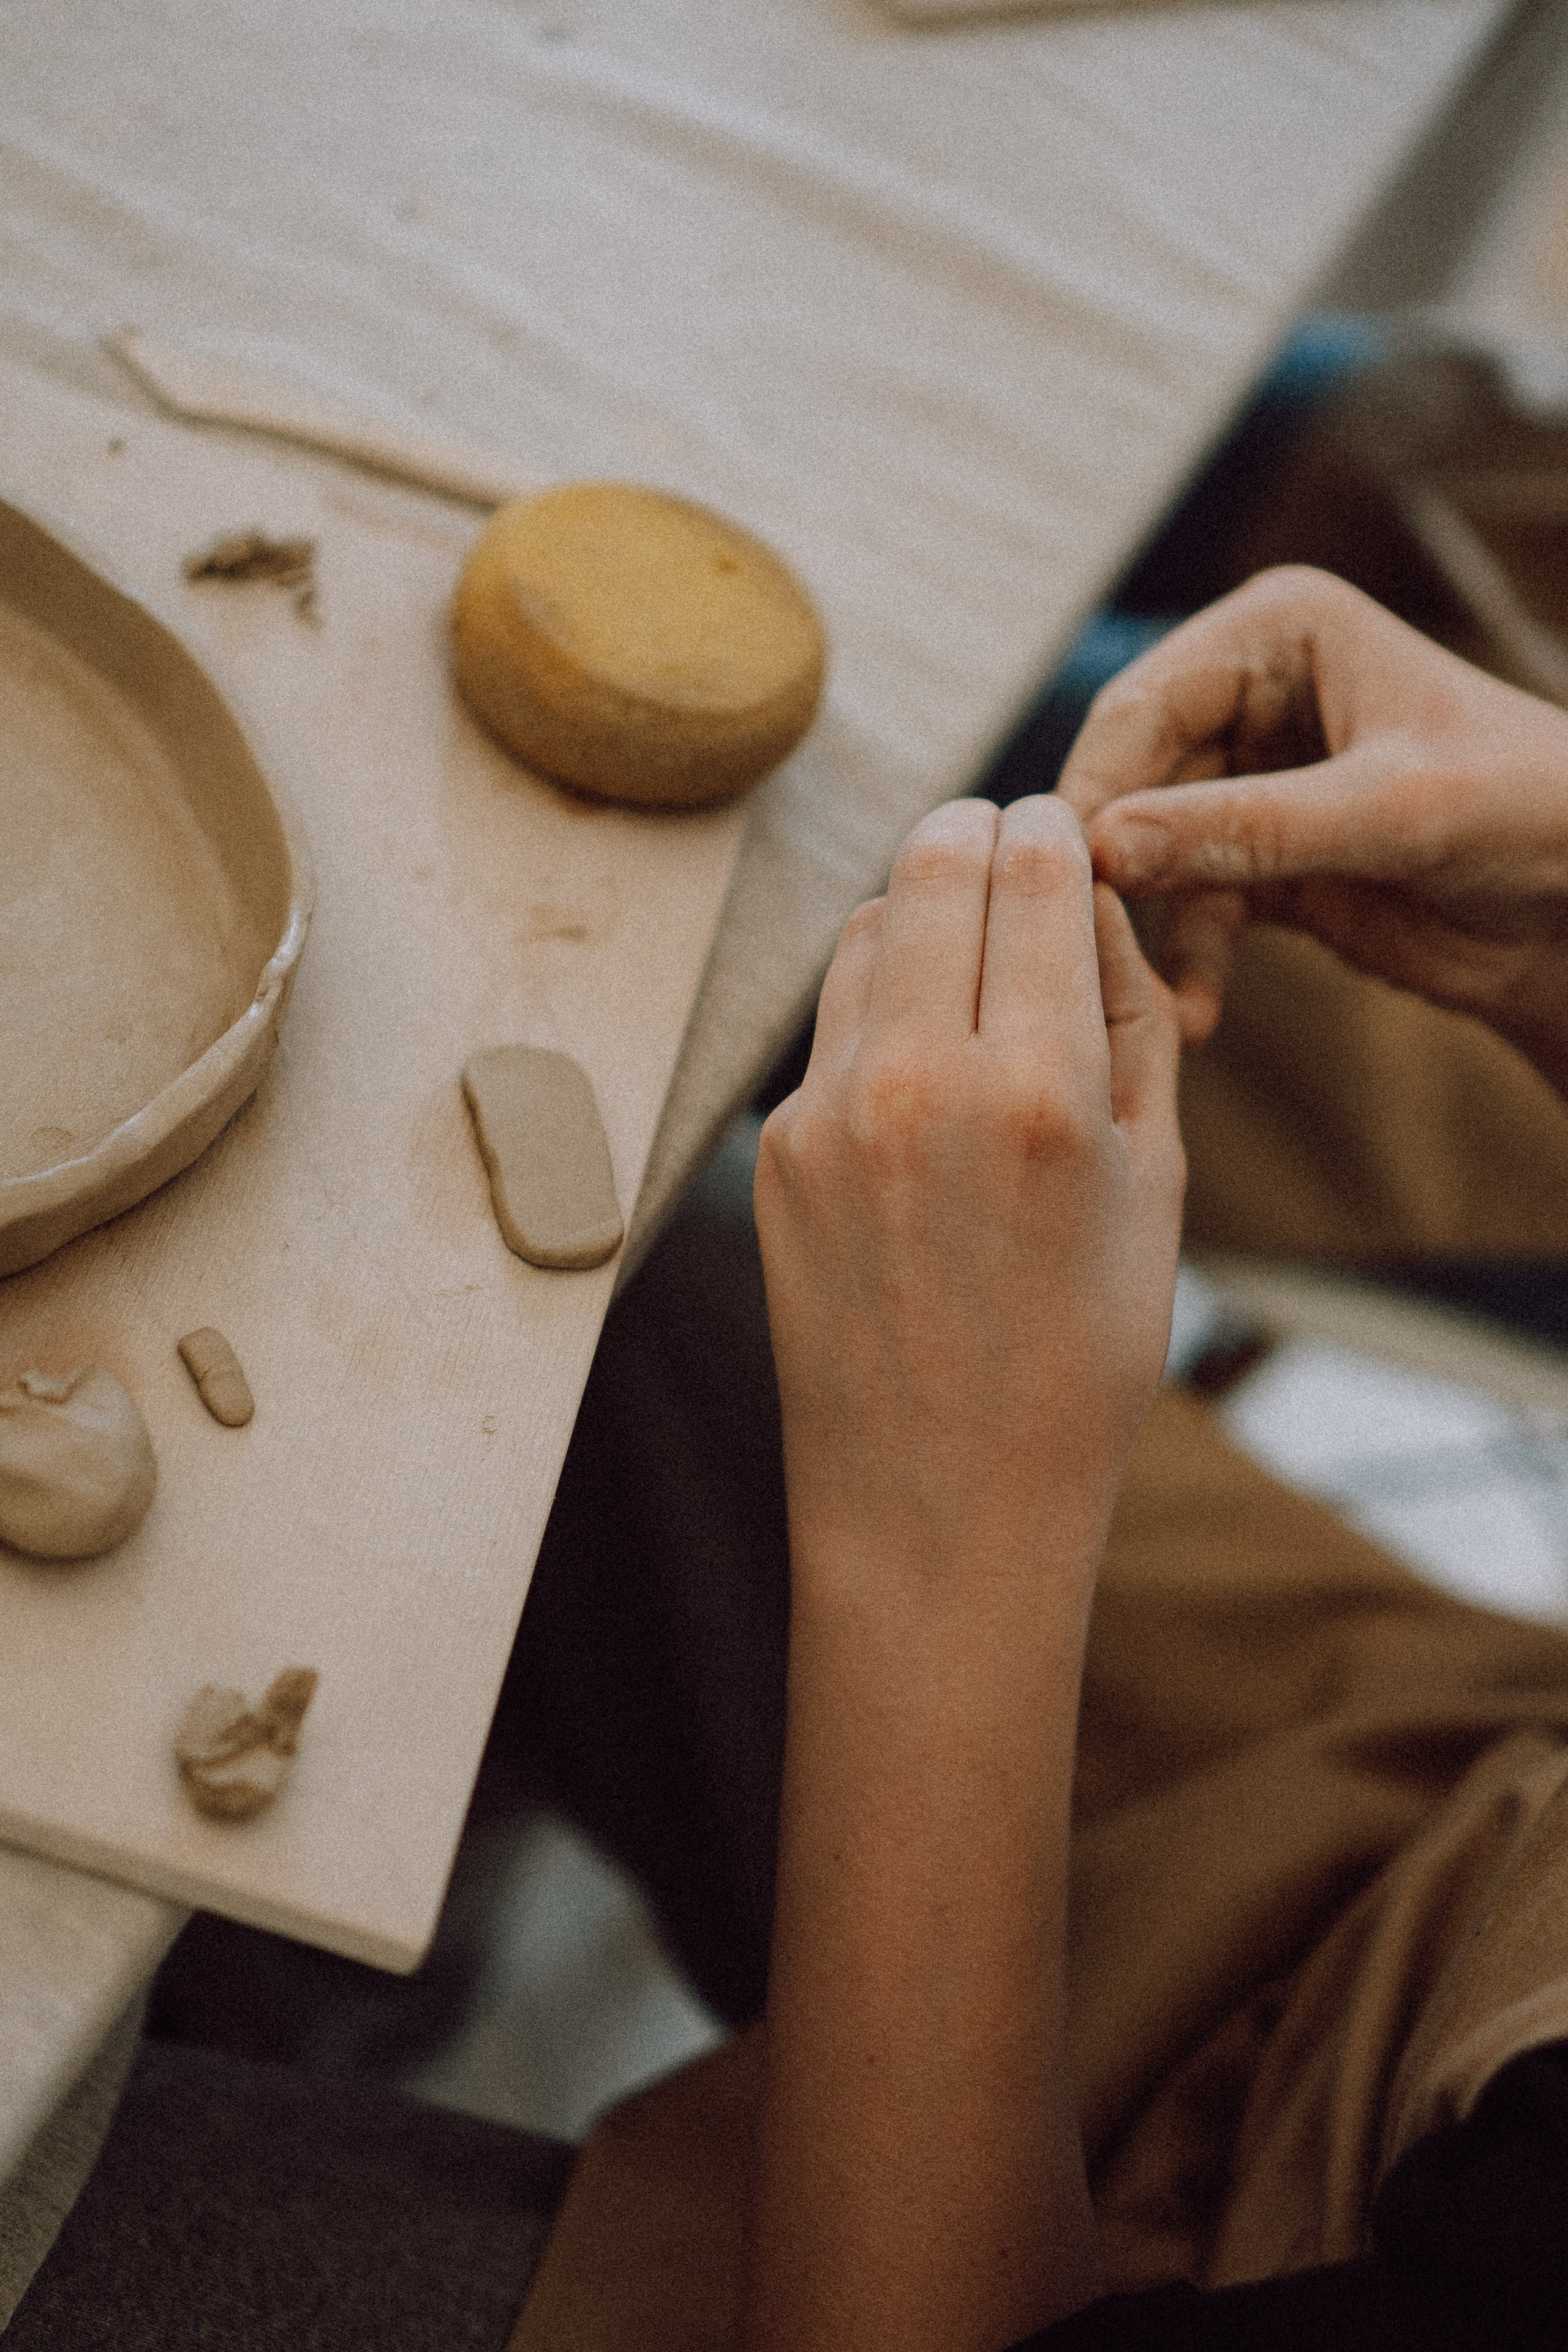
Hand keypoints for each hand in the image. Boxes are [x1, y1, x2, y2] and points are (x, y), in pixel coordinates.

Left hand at [746, 794, 1177, 2351]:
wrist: (938, 1506)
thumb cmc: (1078, 1362)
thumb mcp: (1157, 1191)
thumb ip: (1128, 1028)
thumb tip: (1088, 907)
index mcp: (1044, 1089)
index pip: (1036, 872)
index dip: (1051, 824)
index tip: (1055, 819)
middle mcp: (922, 1081)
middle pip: (931, 868)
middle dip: (974, 835)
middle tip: (999, 838)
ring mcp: (829, 1114)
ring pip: (863, 935)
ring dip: (912, 916)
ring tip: (957, 952)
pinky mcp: (772, 1150)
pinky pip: (827, 1029)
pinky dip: (873, 1010)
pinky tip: (913, 1062)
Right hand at [1057, 567, 1567, 1091]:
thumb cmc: (1529, 814)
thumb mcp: (1393, 813)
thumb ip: (1249, 828)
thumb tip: (1106, 848)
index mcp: (1279, 632)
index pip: (1142, 705)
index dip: (1095, 792)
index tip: (1062, 879)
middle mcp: (1251, 695)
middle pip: (1128, 781)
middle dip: (1109, 868)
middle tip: (1076, 949)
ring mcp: (1248, 782)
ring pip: (1148, 854)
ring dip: (1144, 930)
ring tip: (1136, 1000)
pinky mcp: (1258, 862)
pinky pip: (1191, 910)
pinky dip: (1186, 962)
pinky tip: (1191, 1016)